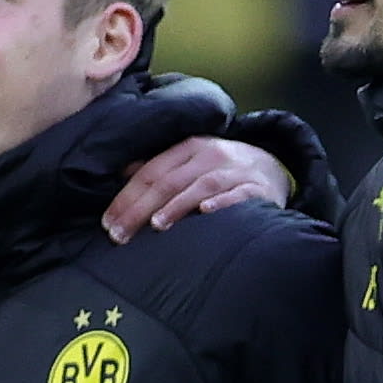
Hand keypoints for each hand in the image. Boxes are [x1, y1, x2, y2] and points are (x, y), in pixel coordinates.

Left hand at [105, 136, 294, 240]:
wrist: (273, 167)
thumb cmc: (223, 170)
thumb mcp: (191, 161)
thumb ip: (161, 168)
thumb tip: (123, 174)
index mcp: (189, 148)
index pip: (151, 172)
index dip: (126, 197)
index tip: (108, 222)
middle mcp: (210, 155)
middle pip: (169, 181)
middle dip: (140, 208)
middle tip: (120, 234)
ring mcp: (235, 171)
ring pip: (200, 185)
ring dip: (176, 206)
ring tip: (156, 225)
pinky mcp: (257, 188)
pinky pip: (237, 194)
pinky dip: (221, 203)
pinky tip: (205, 212)